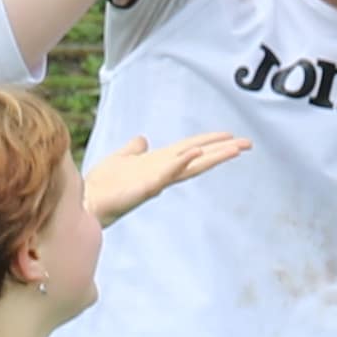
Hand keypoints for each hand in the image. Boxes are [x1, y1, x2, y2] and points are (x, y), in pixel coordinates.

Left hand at [88, 128, 249, 221]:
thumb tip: (142, 140)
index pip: (191, 149)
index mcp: (159, 163)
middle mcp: (163, 171)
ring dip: (213, 156)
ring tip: (235, 148)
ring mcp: (158, 179)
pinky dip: (181, 162)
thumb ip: (134, 150)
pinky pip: (167, 172)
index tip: (231, 136)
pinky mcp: (146, 186)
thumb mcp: (122, 159)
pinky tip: (195, 152)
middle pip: (199, 157)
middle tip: (248, 143)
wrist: (88, 201)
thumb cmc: (104, 184)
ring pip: (191, 165)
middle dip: (223, 151)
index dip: (210, 142)